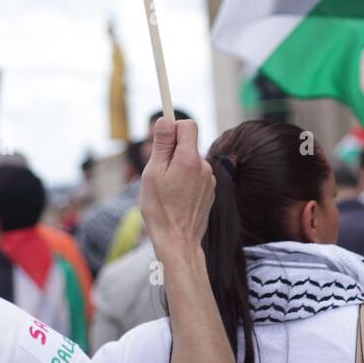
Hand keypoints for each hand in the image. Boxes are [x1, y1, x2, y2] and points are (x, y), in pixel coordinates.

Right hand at [140, 117, 214, 253]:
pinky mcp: (210, 191)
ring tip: (167, 190)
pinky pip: (196, 175)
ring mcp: (209, 179)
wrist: (178, 242)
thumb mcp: (153, 173)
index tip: (161, 136)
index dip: (173, 127)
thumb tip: (166, 120)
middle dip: (172, 151)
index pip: (187, 125)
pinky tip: (177, 197)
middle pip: (187, 144)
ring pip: (190, 161)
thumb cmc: (160, 209)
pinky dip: (186, 180)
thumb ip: (162, 144)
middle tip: (158, 172)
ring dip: (178, 168)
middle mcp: (203, 166)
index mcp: (189, 158)